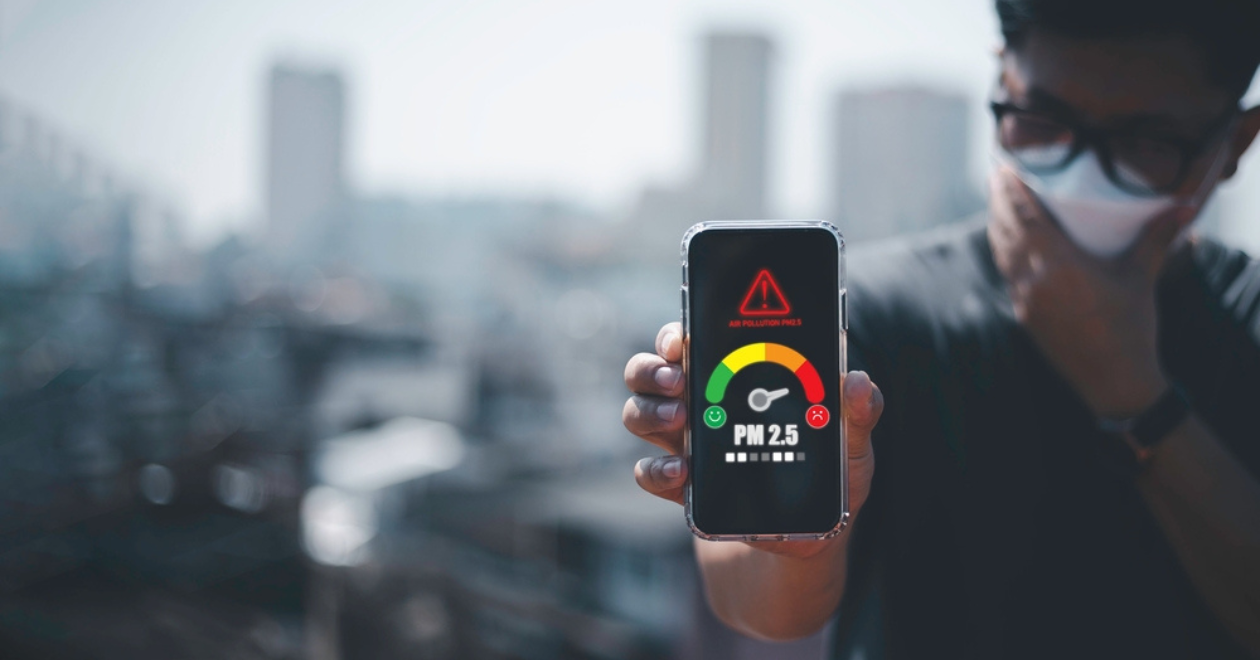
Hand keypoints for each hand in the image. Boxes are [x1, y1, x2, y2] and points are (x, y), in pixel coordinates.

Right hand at [623, 322, 882, 557]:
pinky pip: (647, 472)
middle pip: (648, 371)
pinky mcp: (681, 485)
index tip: (684, 339)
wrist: (809, 537)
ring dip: (649, 412)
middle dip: (652, 370)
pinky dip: (656, 470)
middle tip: (678, 382)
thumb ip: (859, 411)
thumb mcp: (852, 442)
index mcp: (733, 378)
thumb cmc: (830, 474)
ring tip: (680, 421)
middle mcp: (698, 402)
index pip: (689, 341)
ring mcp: (683, 443)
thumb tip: (858, 381)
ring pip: (637, 413)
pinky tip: (681, 472)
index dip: (675, 334)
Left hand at [988, 165, 1190, 416]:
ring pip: (1001, 255)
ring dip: (997, 228)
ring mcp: (1025, 300)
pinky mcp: (1023, 315)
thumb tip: (1186, 206)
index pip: (1025, 218)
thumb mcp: (1142, 277)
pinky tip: (1008, 247)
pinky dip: (1004, 254)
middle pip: (1005, 232)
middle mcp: (1034, 280)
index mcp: (1059, 265)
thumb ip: (1157, 237)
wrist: (1114, 381)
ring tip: (998, 206)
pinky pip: (1007, 275)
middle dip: (998, 204)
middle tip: (997, 179)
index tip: (1004, 169)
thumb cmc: (1131, 327)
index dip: (1011, 192)